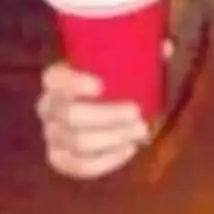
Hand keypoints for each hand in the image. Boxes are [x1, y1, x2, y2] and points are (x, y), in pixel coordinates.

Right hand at [37, 63, 148, 178]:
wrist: (99, 111)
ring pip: (77, 142)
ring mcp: (52, 135)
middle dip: (106, 116)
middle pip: (70, 115)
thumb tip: (166, 47)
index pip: (54, 79)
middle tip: (137, 113)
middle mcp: (48, 107)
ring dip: (112, 138)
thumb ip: (143, 53)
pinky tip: (129, 148)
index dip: (73, 83)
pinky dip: (106, 160)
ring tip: (141, 130)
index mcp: (56, 79)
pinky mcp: (60, 158)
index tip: (101, 85)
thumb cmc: (113, 82)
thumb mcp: (124, 65)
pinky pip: (78, 166)